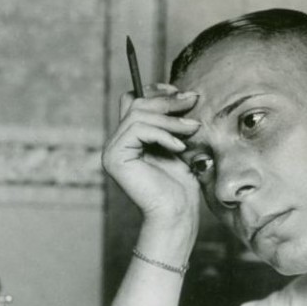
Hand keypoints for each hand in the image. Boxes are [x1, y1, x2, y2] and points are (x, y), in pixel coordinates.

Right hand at [104, 86, 201, 234]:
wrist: (176, 214)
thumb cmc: (181, 185)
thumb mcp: (179, 144)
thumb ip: (172, 123)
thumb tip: (184, 94)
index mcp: (129, 138)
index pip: (134, 100)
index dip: (156, 91)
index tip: (182, 93)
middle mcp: (116, 142)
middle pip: (136, 103)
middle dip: (168, 102)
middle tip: (193, 102)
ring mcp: (112, 149)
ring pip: (138, 115)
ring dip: (170, 120)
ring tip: (192, 129)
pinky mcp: (115, 157)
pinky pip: (138, 129)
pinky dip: (162, 134)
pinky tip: (179, 147)